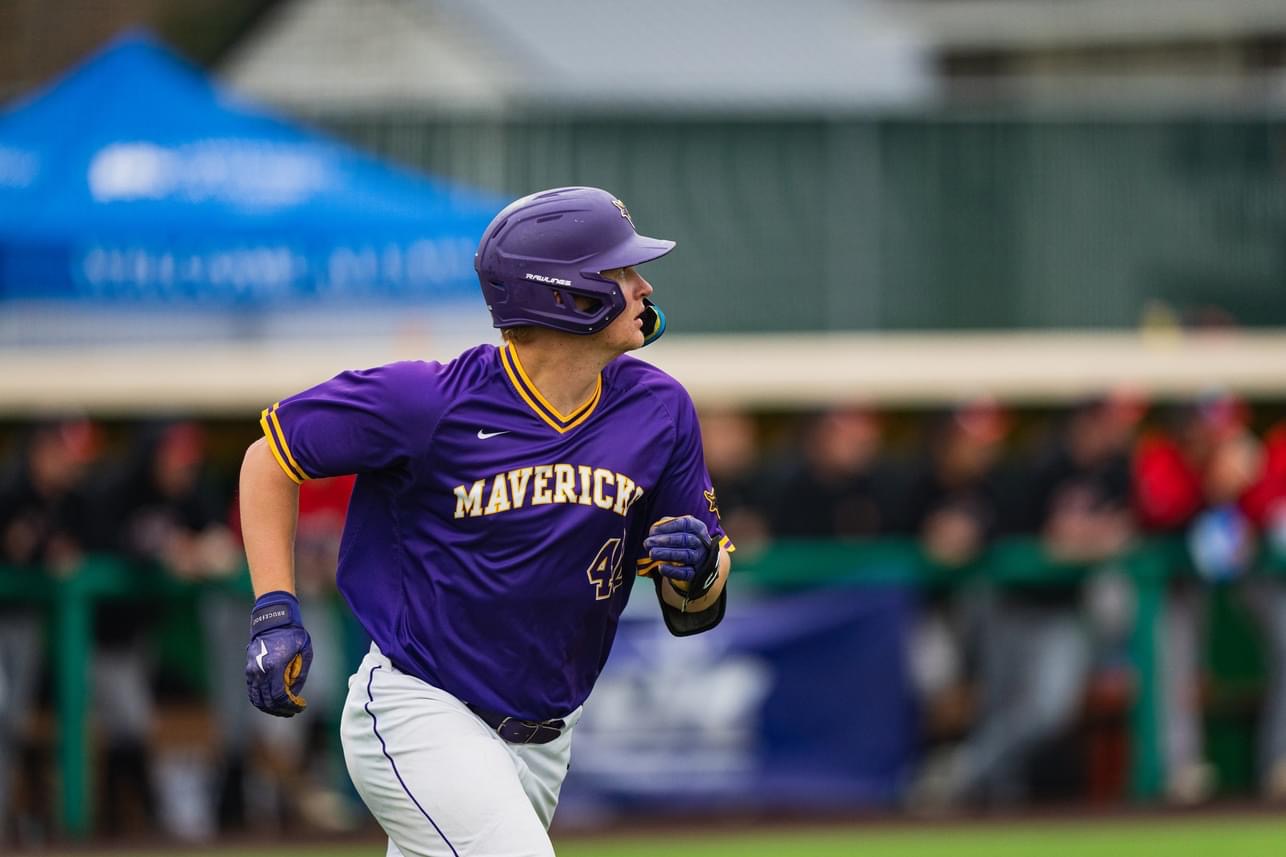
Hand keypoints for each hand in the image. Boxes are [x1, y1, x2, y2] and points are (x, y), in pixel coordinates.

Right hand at [245, 591, 311, 716]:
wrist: (273, 619)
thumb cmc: (292, 634)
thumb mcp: (304, 652)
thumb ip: (300, 675)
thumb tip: (294, 694)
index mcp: (274, 667)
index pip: (280, 697)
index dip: (291, 706)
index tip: (301, 707)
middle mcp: (260, 672)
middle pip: (268, 702)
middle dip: (281, 710)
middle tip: (293, 711)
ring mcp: (252, 671)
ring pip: (257, 699)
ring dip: (270, 708)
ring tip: (283, 709)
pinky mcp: (248, 669)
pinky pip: (252, 691)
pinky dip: (261, 699)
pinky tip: (272, 700)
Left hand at [644, 516, 719, 600]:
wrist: (694, 561)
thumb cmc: (682, 540)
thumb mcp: (677, 528)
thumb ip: (665, 525)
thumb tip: (654, 529)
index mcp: (698, 528)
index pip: (686, 524)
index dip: (669, 526)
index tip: (653, 531)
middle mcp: (701, 543)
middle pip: (685, 540)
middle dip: (666, 541)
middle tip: (648, 542)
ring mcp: (700, 558)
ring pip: (686, 555)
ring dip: (667, 554)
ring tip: (652, 553)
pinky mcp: (696, 573)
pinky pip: (686, 573)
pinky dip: (673, 571)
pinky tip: (661, 567)